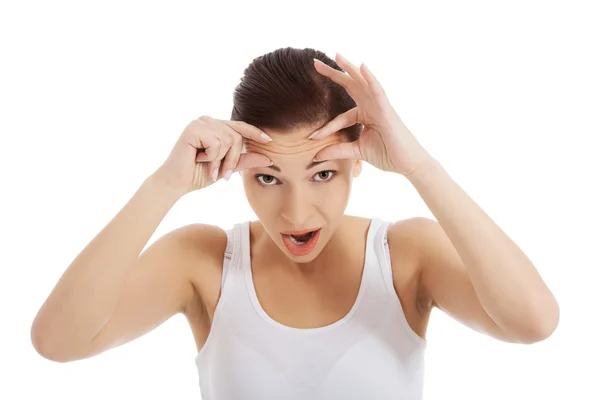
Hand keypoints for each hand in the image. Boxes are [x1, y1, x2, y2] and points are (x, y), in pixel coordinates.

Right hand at [152, 116, 272, 194]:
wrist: (177, 183)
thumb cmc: (198, 174)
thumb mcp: (226, 167)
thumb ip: (245, 160)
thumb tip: (269, 158)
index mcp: (215, 127)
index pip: (240, 127)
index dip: (255, 133)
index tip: (269, 140)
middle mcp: (208, 121)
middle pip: (236, 135)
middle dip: (232, 159)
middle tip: (223, 175)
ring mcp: (200, 122)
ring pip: (227, 139)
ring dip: (220, 160)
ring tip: (209, 167)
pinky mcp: (193, 128)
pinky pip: (216, 142)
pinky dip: (211, 157)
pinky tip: (198, 159)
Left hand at [310, 53, 433, 176]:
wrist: (408, 163)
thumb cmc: (388, 155)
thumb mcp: (358, 151)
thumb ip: (338, 150)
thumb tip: (316, 155)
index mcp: (365, 115)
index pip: (341, 116)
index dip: (326, 127)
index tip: (312, 137)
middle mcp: (372, 106)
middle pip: (350, 86)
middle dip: (333, 74)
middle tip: (315, 63)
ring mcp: (380, 106)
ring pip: (363, 82)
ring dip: (349, 68)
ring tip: (336, 56)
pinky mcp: (387, 110)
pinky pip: (377, 90)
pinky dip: (370, 78)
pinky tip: (362, 66)